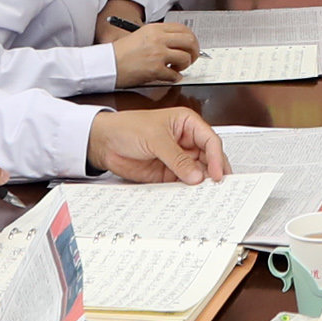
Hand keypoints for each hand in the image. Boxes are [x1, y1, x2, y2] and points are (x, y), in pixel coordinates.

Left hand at [90, 106, 225, 182]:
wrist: (104, 142)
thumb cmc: (127, 128)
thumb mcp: (155, 139)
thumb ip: (177, 158)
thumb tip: (196, 175)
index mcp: (187, 124)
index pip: (210, 141)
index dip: (216, 158)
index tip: (217, 174)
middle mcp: (186, 141)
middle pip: (208, 159)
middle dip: (213, 172)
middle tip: (217, 187)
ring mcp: (178, 158)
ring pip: (198, 173)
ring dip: (201, 183)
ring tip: (205, 193)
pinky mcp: (168, 173)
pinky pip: (182, 183)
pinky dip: (187, 190)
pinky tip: (190, 195)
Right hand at [108, 18, 200, 84]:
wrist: (107, 64)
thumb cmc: (121, 52)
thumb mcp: (141, 35)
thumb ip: (160, 37)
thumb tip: (177, 43)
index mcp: (155, 29)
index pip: (184, 29)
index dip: (191, 39)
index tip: (191, 46)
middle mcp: (158, 39)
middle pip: (190, 42)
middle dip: (194, 51)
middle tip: (191, 58)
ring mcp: (157, 54)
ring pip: (185, 58)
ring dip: (185, 65)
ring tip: (176, 68)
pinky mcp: (155, 70)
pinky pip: (175, 75)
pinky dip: (175, 78)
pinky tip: (170, 77)